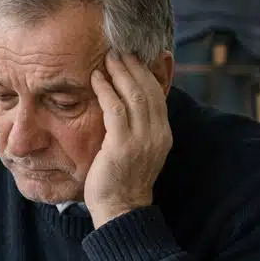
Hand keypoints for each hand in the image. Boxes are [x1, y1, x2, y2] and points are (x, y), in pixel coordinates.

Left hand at [86, 52, 171, 228]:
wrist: (121, 211)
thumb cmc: (123, 180)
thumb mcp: (138, 150)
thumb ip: (137, 127)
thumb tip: (129, 103)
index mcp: (163, 134)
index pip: (159, 94)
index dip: (148, 72)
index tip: (135, 55)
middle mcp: (158, 134)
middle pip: (149, 89)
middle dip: (134, 66)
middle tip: (119, 49)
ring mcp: (142, 140)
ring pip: (135, 95)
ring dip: (120, 72)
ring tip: (108, 57)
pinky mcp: (122, 146)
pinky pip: (115, 109)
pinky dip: (106, 90)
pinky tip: (96, 78)